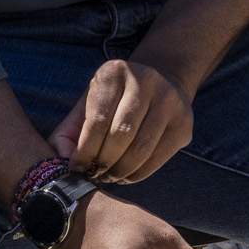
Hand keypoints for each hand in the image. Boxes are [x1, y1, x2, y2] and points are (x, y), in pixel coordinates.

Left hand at [49, 58, 193, 184]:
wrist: (160, 84)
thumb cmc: (113, 102)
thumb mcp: (86, 106)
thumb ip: (68, 134)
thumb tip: (64, 163)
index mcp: (114, 72)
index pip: (97, 120)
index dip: (85, 150)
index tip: (76, 168)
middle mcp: (146, 80)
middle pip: (121, 134)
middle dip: (103, 162)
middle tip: (93, 174)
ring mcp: (170, 100)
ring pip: (141, 149)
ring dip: (120, 171)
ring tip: (108, 176)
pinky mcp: (184, 122)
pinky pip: (158, 158)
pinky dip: (137, 174)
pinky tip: (125, 175)